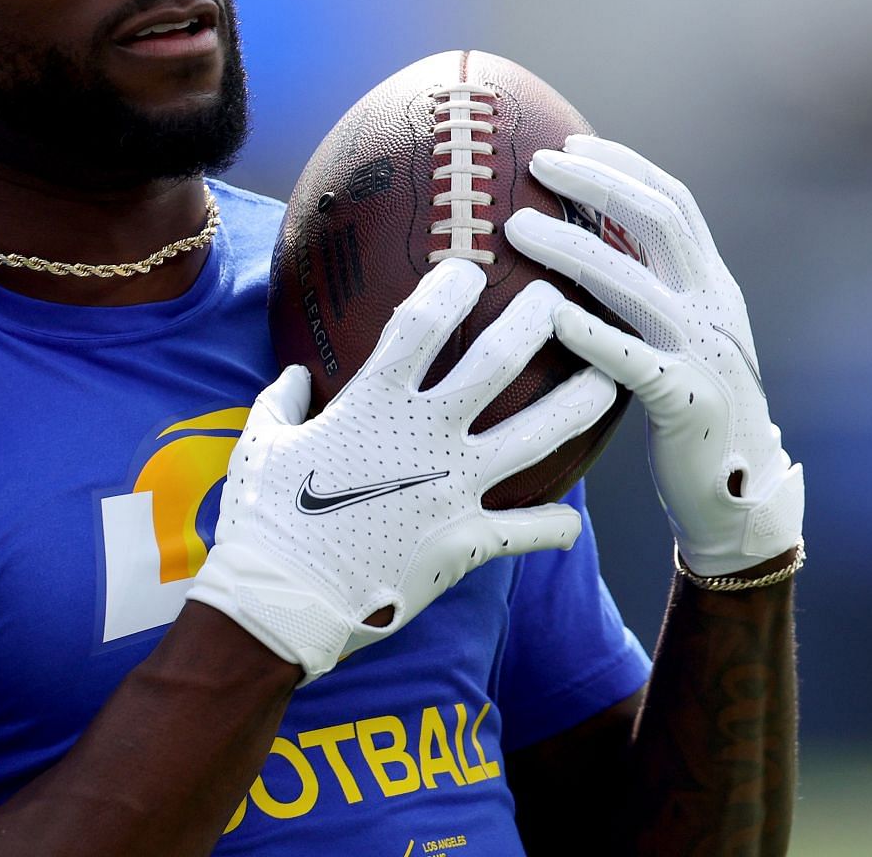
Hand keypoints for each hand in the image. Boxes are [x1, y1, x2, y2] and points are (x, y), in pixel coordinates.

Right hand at [187, 258, 616, 681]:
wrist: (284, 602)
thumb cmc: (264, 521)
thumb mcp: (260, 445)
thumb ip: (282, 402)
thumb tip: (295, 376)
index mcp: (371, 405)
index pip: (420, 325)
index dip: (449, 289)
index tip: (470, 269)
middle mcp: (424, 436)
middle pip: (496, 362)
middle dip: (534, 322)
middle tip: (559, 299)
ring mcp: (452, 488)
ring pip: (536, 435)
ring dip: (578, 405)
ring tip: (611, 381)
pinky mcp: (467, 542)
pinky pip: (527, 530)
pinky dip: (554, 527)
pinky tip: (571, 523)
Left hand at [504, 135, 803, 577]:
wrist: (737, 494)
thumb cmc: (686, 410)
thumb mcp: (674, 338)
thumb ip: (643, 292)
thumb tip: (578, 245)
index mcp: (711, 286)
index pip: (673, 203)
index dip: (624, 165)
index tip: (571, 141)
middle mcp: (713, 307)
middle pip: (658, 221)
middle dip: (598, 182)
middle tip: (538, 162)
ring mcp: (704, 352)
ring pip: (635, 283)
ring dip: (573, 247)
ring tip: (517, 227)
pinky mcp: (687, 401)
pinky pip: (633, 360)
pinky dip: (592, 333)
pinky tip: (549, 316)